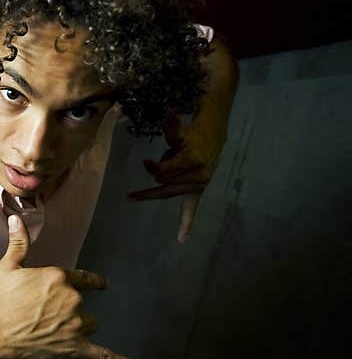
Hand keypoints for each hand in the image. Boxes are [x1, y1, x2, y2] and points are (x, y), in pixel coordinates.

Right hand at [0, 215, 143, 358]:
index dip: (93, 282)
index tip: (102, 283)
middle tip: (43, 316)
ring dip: (78, 327)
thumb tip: (17, 218)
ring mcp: (74, 325)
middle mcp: (71, 300)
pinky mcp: (74, 348)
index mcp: (58, 278)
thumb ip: (19, 243)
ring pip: (89, 325)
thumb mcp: (8, 267)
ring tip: (54, 332)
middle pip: (83, 305)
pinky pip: (103, 356)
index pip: (84, 279)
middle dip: (69, 310)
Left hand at [127, 108, 227, 242]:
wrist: (214, 135)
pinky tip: (181, 239)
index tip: (146, 162)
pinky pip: (191, 209)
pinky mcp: (198, 190)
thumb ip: (172, 130)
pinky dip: (186, 223)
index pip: (164, 171)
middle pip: (164, 183)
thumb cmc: (193, 133)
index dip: (153, 167)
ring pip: (169, 192)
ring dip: (161, 184)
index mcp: (192, 161)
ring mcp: (198, 185)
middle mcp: (197, 176)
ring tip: (153, 182)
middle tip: (147, 178)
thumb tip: (167, 119)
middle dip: (156, 175)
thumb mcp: (181, 130)